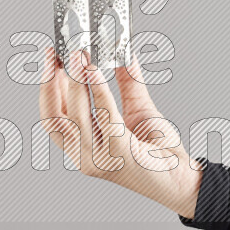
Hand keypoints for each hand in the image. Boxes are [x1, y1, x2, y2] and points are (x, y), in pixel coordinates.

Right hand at [38, 48, 201, 218]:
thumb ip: (128, 81)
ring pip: (75, 115)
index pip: (52, 116)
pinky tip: (95, 69)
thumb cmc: (160, 151)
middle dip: (51, 82)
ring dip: (74, 81)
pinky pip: (103, 115)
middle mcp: (84, 156)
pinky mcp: (118, 153)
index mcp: (82, 146)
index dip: (47, 87)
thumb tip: (122, 51)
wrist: (182, 177)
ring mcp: (99, 158)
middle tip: (59, 52)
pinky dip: (97, 89)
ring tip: (79, 55)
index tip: (51, 58)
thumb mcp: (137, 108)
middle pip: (54, 117)